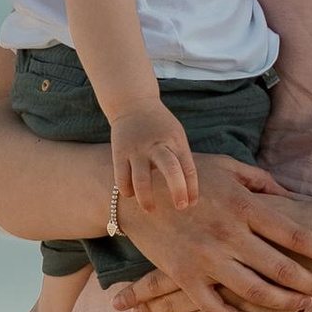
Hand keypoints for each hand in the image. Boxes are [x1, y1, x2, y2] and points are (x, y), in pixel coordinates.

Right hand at [107, 157, 311, 311]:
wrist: (134, 192)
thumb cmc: (186, 175)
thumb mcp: (227, 168)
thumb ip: (262, 182)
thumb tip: (293, 196)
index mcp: (244, 206)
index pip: (294, 233)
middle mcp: (230, 234)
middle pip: (282, 267)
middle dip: (310, 281)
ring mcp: (207, 258)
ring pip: (255, 291)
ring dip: (284, 302)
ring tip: (303, 304)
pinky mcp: (185, 276)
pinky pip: (216, 308)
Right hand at [110, 103, 197, 221]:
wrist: (133, 103)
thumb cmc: (160, 126)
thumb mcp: (177, 135)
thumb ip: (182, 158)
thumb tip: (189, 191)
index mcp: (175, 142)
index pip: (188, 167)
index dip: (192, 188)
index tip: (191, 204)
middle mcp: (157, 145)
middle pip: (171, 169)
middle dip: (177, 190)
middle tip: (180, 207)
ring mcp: (137, 149)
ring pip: (141, 179)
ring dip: (146, 198)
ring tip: (150, 209)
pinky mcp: (119, 152)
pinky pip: (121, 177)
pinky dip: (126, 189)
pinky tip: (130, 194)